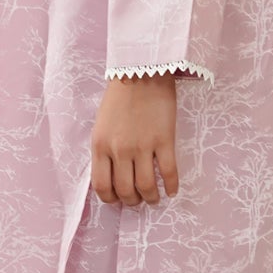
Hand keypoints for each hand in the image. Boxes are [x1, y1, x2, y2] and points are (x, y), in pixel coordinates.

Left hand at [91, 75, 179, 205]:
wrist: (142, 71)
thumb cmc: (120, 96)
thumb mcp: (101, 124)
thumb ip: (104, 148)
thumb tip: (112, 173)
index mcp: (100, 145)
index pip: (101, 186)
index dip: (111, 198)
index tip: (118, 199)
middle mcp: (119, 150)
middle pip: (125, 190)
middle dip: (132, 201)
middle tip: (138, 200)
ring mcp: (142, 146)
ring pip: (146, 186)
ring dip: (151, 197)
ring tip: (154, 198)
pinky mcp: (164, 140)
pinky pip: (168, 172)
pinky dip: (170, 186)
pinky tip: (172, 191)